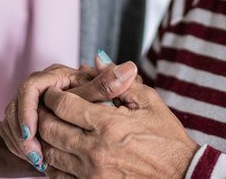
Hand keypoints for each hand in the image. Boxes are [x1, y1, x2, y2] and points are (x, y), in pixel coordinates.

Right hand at [0, 52, 137, 172]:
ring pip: (11, 122)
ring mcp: (26, 102)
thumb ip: (110, 85)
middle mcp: (39, 86)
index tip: (32, 132)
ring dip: (21, 143)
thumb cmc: (97, 105)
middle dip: (23, 132)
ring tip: (37, 160)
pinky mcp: (21, 117)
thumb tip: (128, 68)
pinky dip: (20, 147)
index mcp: (56, 75)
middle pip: (16, 106)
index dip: (28, 111)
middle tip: (35, 154)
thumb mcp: (103, 96)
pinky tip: (36, 161)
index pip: (31, 88)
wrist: (88, 123)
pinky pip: (11, 133)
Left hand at [36, 80, 198, 177]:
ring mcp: (91, 174)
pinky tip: (61, 152)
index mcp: (108, 124)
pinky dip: (53, 163)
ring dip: (46, 139)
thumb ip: (119, 82)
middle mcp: (95, 150)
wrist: (182, 176)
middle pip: (50, 128)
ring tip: (52, 127)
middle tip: (46, 107)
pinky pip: (58, 176)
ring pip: (50, 153)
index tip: (55, 92)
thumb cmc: (167, 138)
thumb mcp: (149, 103)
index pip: (63, 105)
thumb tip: (97, 59)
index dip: (54, 95)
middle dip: (44, 114)